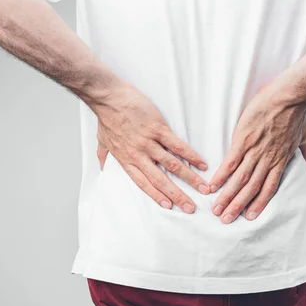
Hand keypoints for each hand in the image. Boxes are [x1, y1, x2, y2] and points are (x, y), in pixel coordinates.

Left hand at [93, 82, 209, 212]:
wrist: (108, 97)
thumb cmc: (106, 117)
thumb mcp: (102, 140)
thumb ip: (103, 155)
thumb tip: (102, 167)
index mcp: (127, 160)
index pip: (143, 184)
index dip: (157, 196)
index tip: (170, 207)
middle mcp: (139, 155)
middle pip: (161, 180)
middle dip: (178, 196)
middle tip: (191, 207)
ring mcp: (149, 142)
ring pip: (173, 165)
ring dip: (190, 178)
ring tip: (203, 188)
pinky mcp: (158, 128)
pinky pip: (177, 145)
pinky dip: (191, 156)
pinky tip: (202, 164)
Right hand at [209, 84, 305, 223]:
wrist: (289, 98)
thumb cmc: (296, 114)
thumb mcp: (303, 135)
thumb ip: (303, 149)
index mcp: (280, 161)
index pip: (269, 188)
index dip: (259, 204)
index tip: (249, 217)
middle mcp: (266, 161)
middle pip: (251, 189)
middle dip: (238, 206)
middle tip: (226, 221)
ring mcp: (254, 152)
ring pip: (239, 180)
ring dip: (228, 197)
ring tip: (217, 210)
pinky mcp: (242, 141)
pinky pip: (230, 162)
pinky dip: (221, 176)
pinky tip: (212, 186)